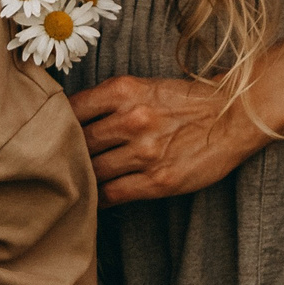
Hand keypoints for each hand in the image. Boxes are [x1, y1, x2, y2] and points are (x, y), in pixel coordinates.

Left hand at [71, 74, 269, 205]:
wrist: (235, 117)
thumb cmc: (187, 102)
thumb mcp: (146, 87)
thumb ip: (110, 101)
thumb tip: (69, 120)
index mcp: (125, 90)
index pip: (71, 109)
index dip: (56, 125)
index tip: (49, 134)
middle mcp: (132, 119)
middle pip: (78, 143)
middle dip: (66, 155)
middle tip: (55, 165)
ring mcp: (145, 152)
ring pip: (93, 171)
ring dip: (82, 179)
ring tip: (73, 183)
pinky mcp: (159, 180)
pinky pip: (113, 194)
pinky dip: (99, 198)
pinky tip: (95, 196)